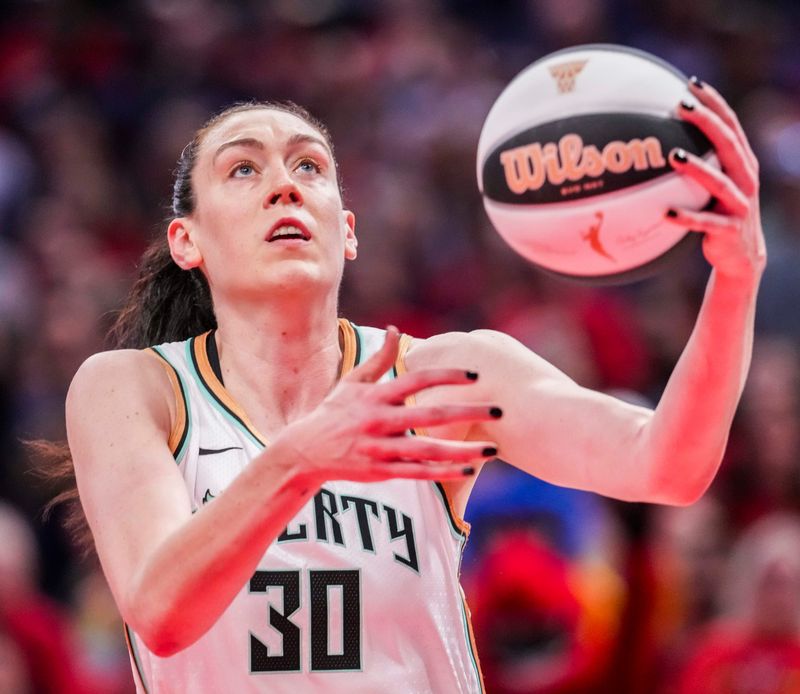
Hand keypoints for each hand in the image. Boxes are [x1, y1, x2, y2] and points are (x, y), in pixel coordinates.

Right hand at [273, 326, 498, 485]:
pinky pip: (418, 473)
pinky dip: (443, 473)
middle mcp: (379, 421)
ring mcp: (381, 448)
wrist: (305, 451)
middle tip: (499, 410)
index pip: (416, 380)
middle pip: (430, 415)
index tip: (475, 375)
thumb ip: (378, 358)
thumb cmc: (334, 412)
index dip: (446, 376)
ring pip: (428, 450)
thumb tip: (395, 329)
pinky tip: (468, 469)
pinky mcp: (381, 471)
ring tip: (492, 449)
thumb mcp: (352, 381)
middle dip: (467, 412)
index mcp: (376, 395)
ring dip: (463, 450)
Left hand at [666, 78, 766, 281]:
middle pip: (728, 144)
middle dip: (706, 122)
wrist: (741, 255)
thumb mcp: (713, 186)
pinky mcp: (729, 230)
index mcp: (743, 164)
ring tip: (673, 155)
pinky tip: (665, 213)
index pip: (730, 125)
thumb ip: (696, 164)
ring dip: (697, 169)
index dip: (714, 103)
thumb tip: (656, 142)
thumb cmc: (718, 213)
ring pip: (719, 183)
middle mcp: (745, 179)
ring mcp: (739, 205)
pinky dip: (686, 218)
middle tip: (681, 105)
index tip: (691, 83)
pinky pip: (705, 224)